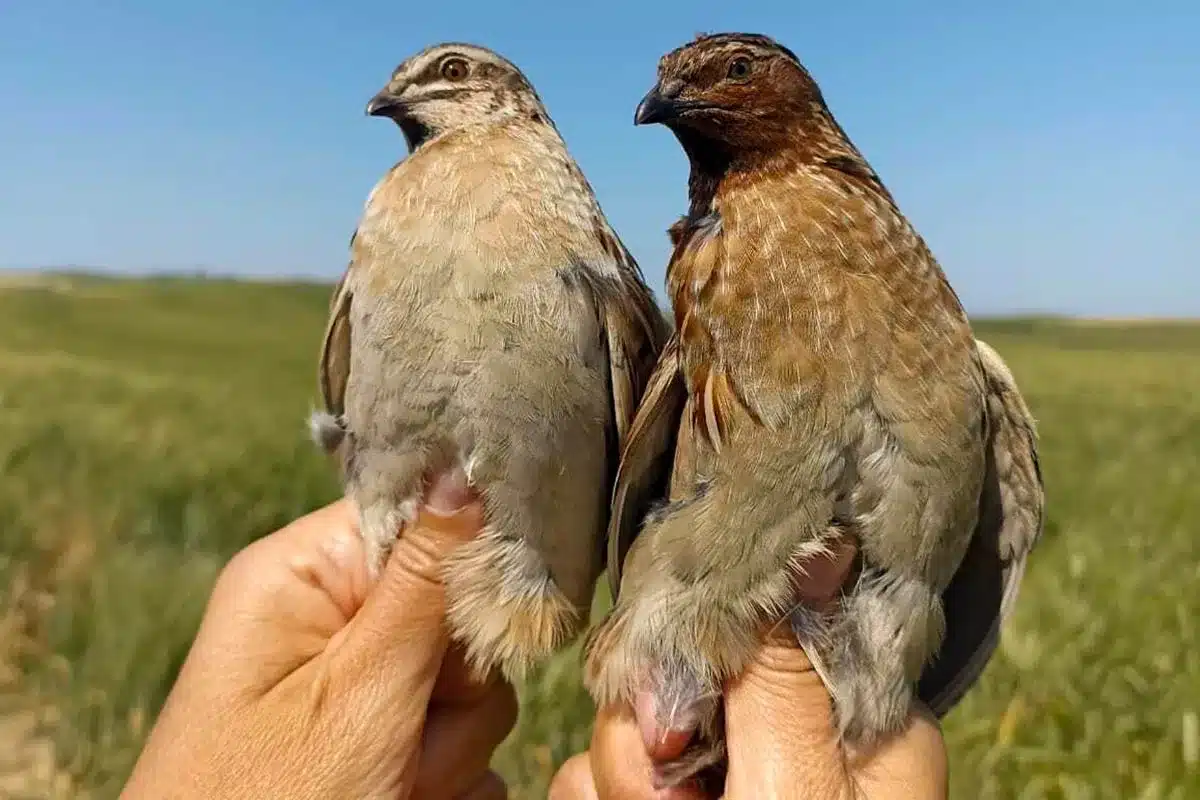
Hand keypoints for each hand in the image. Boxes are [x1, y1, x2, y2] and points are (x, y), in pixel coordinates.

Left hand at [122, 470, 514, 799]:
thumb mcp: (357, 694)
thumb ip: (424, 586)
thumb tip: (465, 473)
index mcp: (300, 576)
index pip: (414, 517)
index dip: (459, 567)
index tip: (468, 630)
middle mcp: (324, 618)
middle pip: (452, 610)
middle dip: (453, 686)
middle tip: (405, 742)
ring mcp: (351, 683)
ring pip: (466, 681)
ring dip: (451, 744)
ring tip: (395, 785)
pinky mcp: (374, 736)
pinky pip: (455, 732)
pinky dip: (446, 772)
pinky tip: (406, 796)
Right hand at [550, 539, 947, 798]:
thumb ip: (784, 686)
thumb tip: (818, 552)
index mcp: (855, 725)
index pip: (764, 626)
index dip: (705, 655)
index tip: (679, 715)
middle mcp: (791, 747)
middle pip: (680, 676)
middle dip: (650, 742)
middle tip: (675, 797)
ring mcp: (724, 786)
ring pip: (627, 730)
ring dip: (620, 788)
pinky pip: (596, 780)